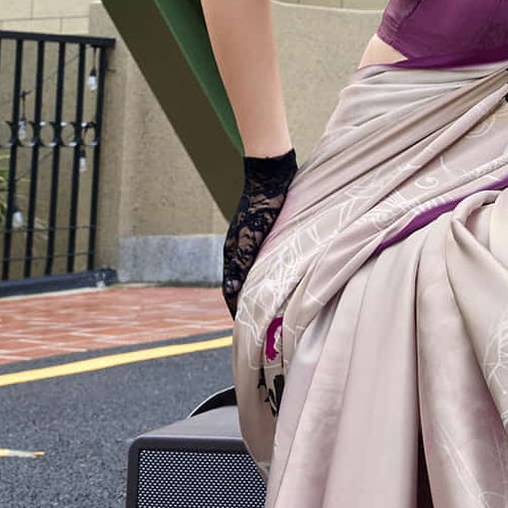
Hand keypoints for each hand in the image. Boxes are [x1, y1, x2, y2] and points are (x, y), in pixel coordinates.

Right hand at [222, 148, 295, 318]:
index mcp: (231, 253)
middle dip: (245, 307)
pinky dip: (265, 279)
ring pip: (250, 276)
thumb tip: (231, 291)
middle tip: (258, 327)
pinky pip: (261, 264)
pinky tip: (278, 284)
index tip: (243, 331)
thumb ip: (241, 263)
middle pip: (239, 286)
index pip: (229, 291)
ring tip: (268, 312)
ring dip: (256, 293)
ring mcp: (249, 244)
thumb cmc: (263, 205)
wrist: (271, 176)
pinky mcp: (263, 237)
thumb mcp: (251, 236)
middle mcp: (238, 251)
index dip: (235, 311)